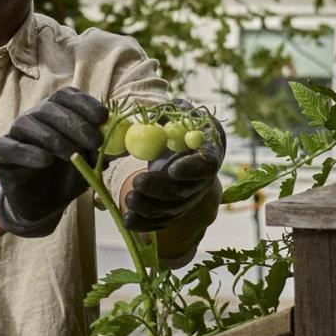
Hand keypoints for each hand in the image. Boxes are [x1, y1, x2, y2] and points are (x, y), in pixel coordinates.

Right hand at [0, 88, 108, 237]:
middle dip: (75, 124)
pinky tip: (46, 161)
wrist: (43, 205)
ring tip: (72, 156)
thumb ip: (106, 150)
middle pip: (50, 108)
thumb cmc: (67, 177)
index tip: (103, 117)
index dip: (85, 103)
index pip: (67, 96)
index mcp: (57, 112)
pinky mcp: (2, 153)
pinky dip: (28, 152)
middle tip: (94, 142)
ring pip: (29, 124)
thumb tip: (128, 141)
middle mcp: (34, 117)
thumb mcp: (91, 163)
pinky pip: (10, 147)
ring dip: (55, 138)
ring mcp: (16, 134)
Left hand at [122, 108, 225, 232]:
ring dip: (149, 208)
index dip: (191, 169)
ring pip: (171, 210)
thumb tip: (152, 112)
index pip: (205, 165)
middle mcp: (201, 182)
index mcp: (207, 155)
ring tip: (128, 199)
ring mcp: (188, 199)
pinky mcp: (174, 210)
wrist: (186, 150)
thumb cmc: (183, 127)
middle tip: (138, 183)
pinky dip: (144, 224)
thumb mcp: (181, 113)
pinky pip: (161, 222)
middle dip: (160, 189)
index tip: (173, 169)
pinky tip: (127, 220)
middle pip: (183, 191)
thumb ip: (171, 112)